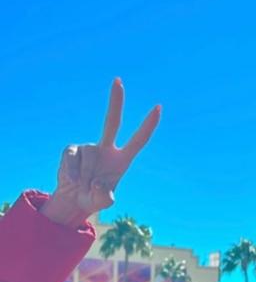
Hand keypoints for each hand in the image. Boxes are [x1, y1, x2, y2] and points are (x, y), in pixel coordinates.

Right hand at [41, 79, 159, 228]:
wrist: (73, 199)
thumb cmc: (93, 198)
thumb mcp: (102, 202)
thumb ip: (104, 198)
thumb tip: (97, 184)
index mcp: (122, 159)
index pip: (138, 140)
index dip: (148, 125)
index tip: (158, 107)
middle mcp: (106, 149)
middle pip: (112, 121)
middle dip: (115, 101)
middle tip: (118, 80)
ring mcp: (89, 147)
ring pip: (87, 160)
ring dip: (84, 179)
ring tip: (83, 187)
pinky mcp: (73, 149)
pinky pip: (72, 160)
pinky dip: (72, 174)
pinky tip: (72, 181)